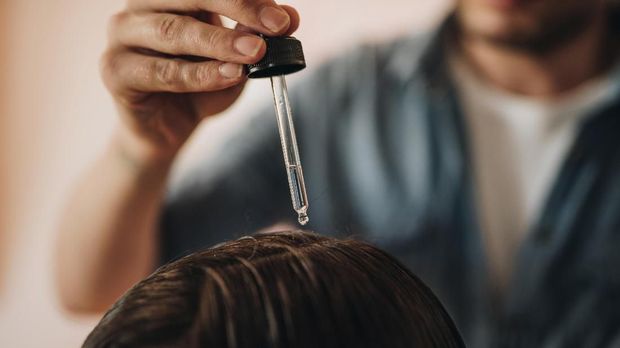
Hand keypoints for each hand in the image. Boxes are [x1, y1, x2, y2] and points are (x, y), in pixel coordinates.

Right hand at [101, 0, 299, 162]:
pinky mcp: (114, 71)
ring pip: (173, 31)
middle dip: (237, 7)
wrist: (165, 130)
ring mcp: (122, 35)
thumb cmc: (199, 86)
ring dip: (219, 42)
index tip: (282, 16)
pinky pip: (162, 71)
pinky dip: (200, 74)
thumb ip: (257, 36)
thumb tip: (290, 16)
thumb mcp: (236, 59)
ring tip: (255, 54)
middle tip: (276, 26)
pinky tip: (230, 75)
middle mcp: (141, 6)